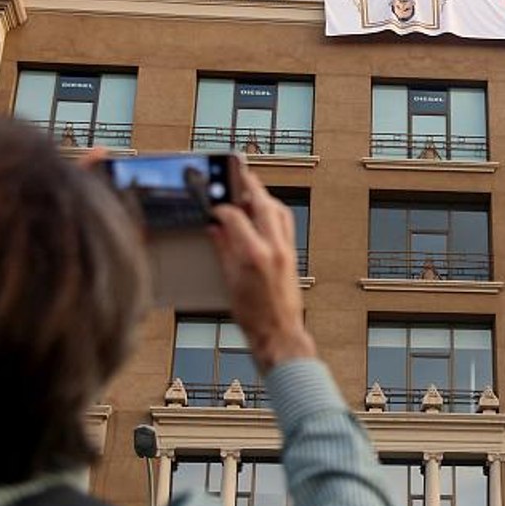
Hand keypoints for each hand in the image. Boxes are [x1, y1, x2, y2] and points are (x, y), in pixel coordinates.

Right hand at [208, 155, 315, 371]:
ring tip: (250, 189)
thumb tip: (215, 228)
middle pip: (263, 204)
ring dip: (265, 197)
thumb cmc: (253, 316)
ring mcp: (287, 251)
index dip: (221, 207)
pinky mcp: (292, 256)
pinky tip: (264, 212)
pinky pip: (285, 224)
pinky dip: (274, 212)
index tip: (211, 204)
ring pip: (279, 211)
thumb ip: (223, 250)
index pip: (236, 216)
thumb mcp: (230, 282)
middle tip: (238, 171)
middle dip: (250, 185)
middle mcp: (274, 249)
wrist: (280, 334)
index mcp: (254, 255)